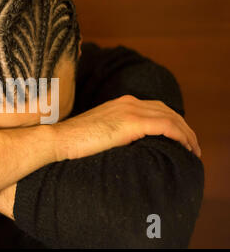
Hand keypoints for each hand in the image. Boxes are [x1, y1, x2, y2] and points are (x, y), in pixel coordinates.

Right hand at [52, 95, 200, 160]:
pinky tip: (185, 146)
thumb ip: (115, 131)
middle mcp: (127, 102)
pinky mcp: (130, 123)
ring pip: (171, 117)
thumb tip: (126, 145)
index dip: (171, 121)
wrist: (58, 140)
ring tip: (193, 149)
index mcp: (120, 103)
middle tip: (191, 145)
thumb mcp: (99, 131)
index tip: (178, 138)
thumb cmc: (73, 141)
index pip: (155, 108)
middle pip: (166, 110)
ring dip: (186, 133)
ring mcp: (129, 111)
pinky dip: (180, 135)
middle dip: (183, 127)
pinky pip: (166, 126)